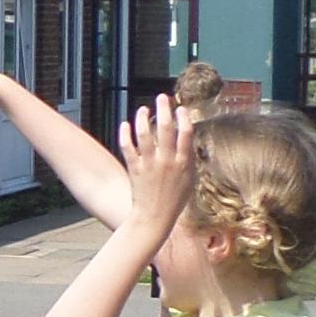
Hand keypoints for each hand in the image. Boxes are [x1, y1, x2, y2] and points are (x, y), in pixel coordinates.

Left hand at [118, 96, 193, 228]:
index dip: (183, 117)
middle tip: (162, 98)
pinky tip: (125, 124)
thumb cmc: (175, 200)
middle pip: (165, 128)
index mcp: (183, 163)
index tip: (180, 109)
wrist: (154, 218)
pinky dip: (125, 134)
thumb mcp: (190, 180)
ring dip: (142, 117)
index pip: (186, 133)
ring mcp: (149, 164)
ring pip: (144, 134)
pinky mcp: (135, 169)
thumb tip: (188, 139)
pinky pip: (127, 147)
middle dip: (164, 109)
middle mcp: (166, 161)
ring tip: (142, 109)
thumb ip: (188, 159)